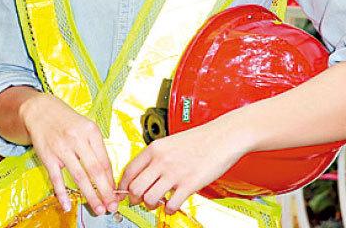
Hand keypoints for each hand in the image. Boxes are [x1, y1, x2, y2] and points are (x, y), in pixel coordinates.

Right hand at [19, 92, 116, 215]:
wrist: (40, 110)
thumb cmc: (67, 121)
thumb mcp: (86, 128)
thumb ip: (97, 149)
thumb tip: (107, 176)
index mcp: (91, 132)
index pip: (105, 161)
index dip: (111, 181)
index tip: (116, 194)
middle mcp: (77, 139)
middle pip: (95, 170)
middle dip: (105, 191)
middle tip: (112, 206)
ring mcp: (61, 148)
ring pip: (79, 176)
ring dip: (90, 195)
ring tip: (98, 208)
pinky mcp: (48, 156)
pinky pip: (56, 178)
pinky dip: (62, 193)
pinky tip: (67, 205)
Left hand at [118, 121, 251, 213]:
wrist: (223, 137)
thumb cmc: (200, 140)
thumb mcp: (170, 143)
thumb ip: (157, 157)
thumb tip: (144, 174)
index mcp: (154, 149)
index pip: (129, 171)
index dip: (123, 186)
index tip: (123, 193)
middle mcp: (161, 161)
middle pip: (135, 187)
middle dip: (134, 199)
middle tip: (139, 201)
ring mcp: (174, 173)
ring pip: (149, 198)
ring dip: (151, 205)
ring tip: (158, 202)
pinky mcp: (189, 184)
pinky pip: (170, 204)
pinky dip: (168, 209)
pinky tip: (172, 205)